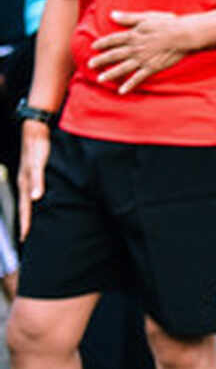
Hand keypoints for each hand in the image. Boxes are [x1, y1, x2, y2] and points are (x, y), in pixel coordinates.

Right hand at [17, 120, 49, 240]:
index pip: (24, 208)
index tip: (24, 237)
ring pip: (26, 200)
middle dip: (24, 222)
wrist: (36, 131)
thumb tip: (35, 197)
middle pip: (23, 206)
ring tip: (29, 225)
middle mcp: (24, 182)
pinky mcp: (32, 173)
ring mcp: (27, 178)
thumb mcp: (38, 163)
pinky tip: (37, 203)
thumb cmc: (37, 146)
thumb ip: (37, 180)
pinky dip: (32, 202)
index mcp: (24, 183)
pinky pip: (31, 192)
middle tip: (25, 237)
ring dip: (28, 213)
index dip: (25, 223)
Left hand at [88, 11, 190, 93]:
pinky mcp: (152, 67)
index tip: (93, 47)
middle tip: (90, 65)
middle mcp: (135, 48)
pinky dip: (129, 85)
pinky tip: (121, 91)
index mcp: (133, 35)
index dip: (103, 43)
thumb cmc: (167, 23)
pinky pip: (138, 78)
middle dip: (101, 60)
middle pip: (114, 54)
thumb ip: (128, 18)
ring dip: (110, 74)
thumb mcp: (147, 17)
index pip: (113, 40)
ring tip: (100, 79)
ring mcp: (142, 59)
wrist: (183, 35)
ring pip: (122, 68)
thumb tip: (112, 14)